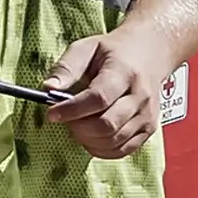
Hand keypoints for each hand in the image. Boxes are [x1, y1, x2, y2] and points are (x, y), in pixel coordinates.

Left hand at [45, 31, 169, 158]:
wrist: (149, 53)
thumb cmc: (113, 51)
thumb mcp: (86, 48)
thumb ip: (66, 68)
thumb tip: (47, 88)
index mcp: (124, 72)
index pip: (98, 98)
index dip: (72, 110)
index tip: (52, 114)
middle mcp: (140, 96)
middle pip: (107, 124)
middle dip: (78, 127)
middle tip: (64, 118)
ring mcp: (147, 115)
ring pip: (114, 141)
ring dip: (87, 139)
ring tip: (76, 125)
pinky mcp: (149, 129)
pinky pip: (123, 150)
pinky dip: (101, 149)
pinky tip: (89, 137)